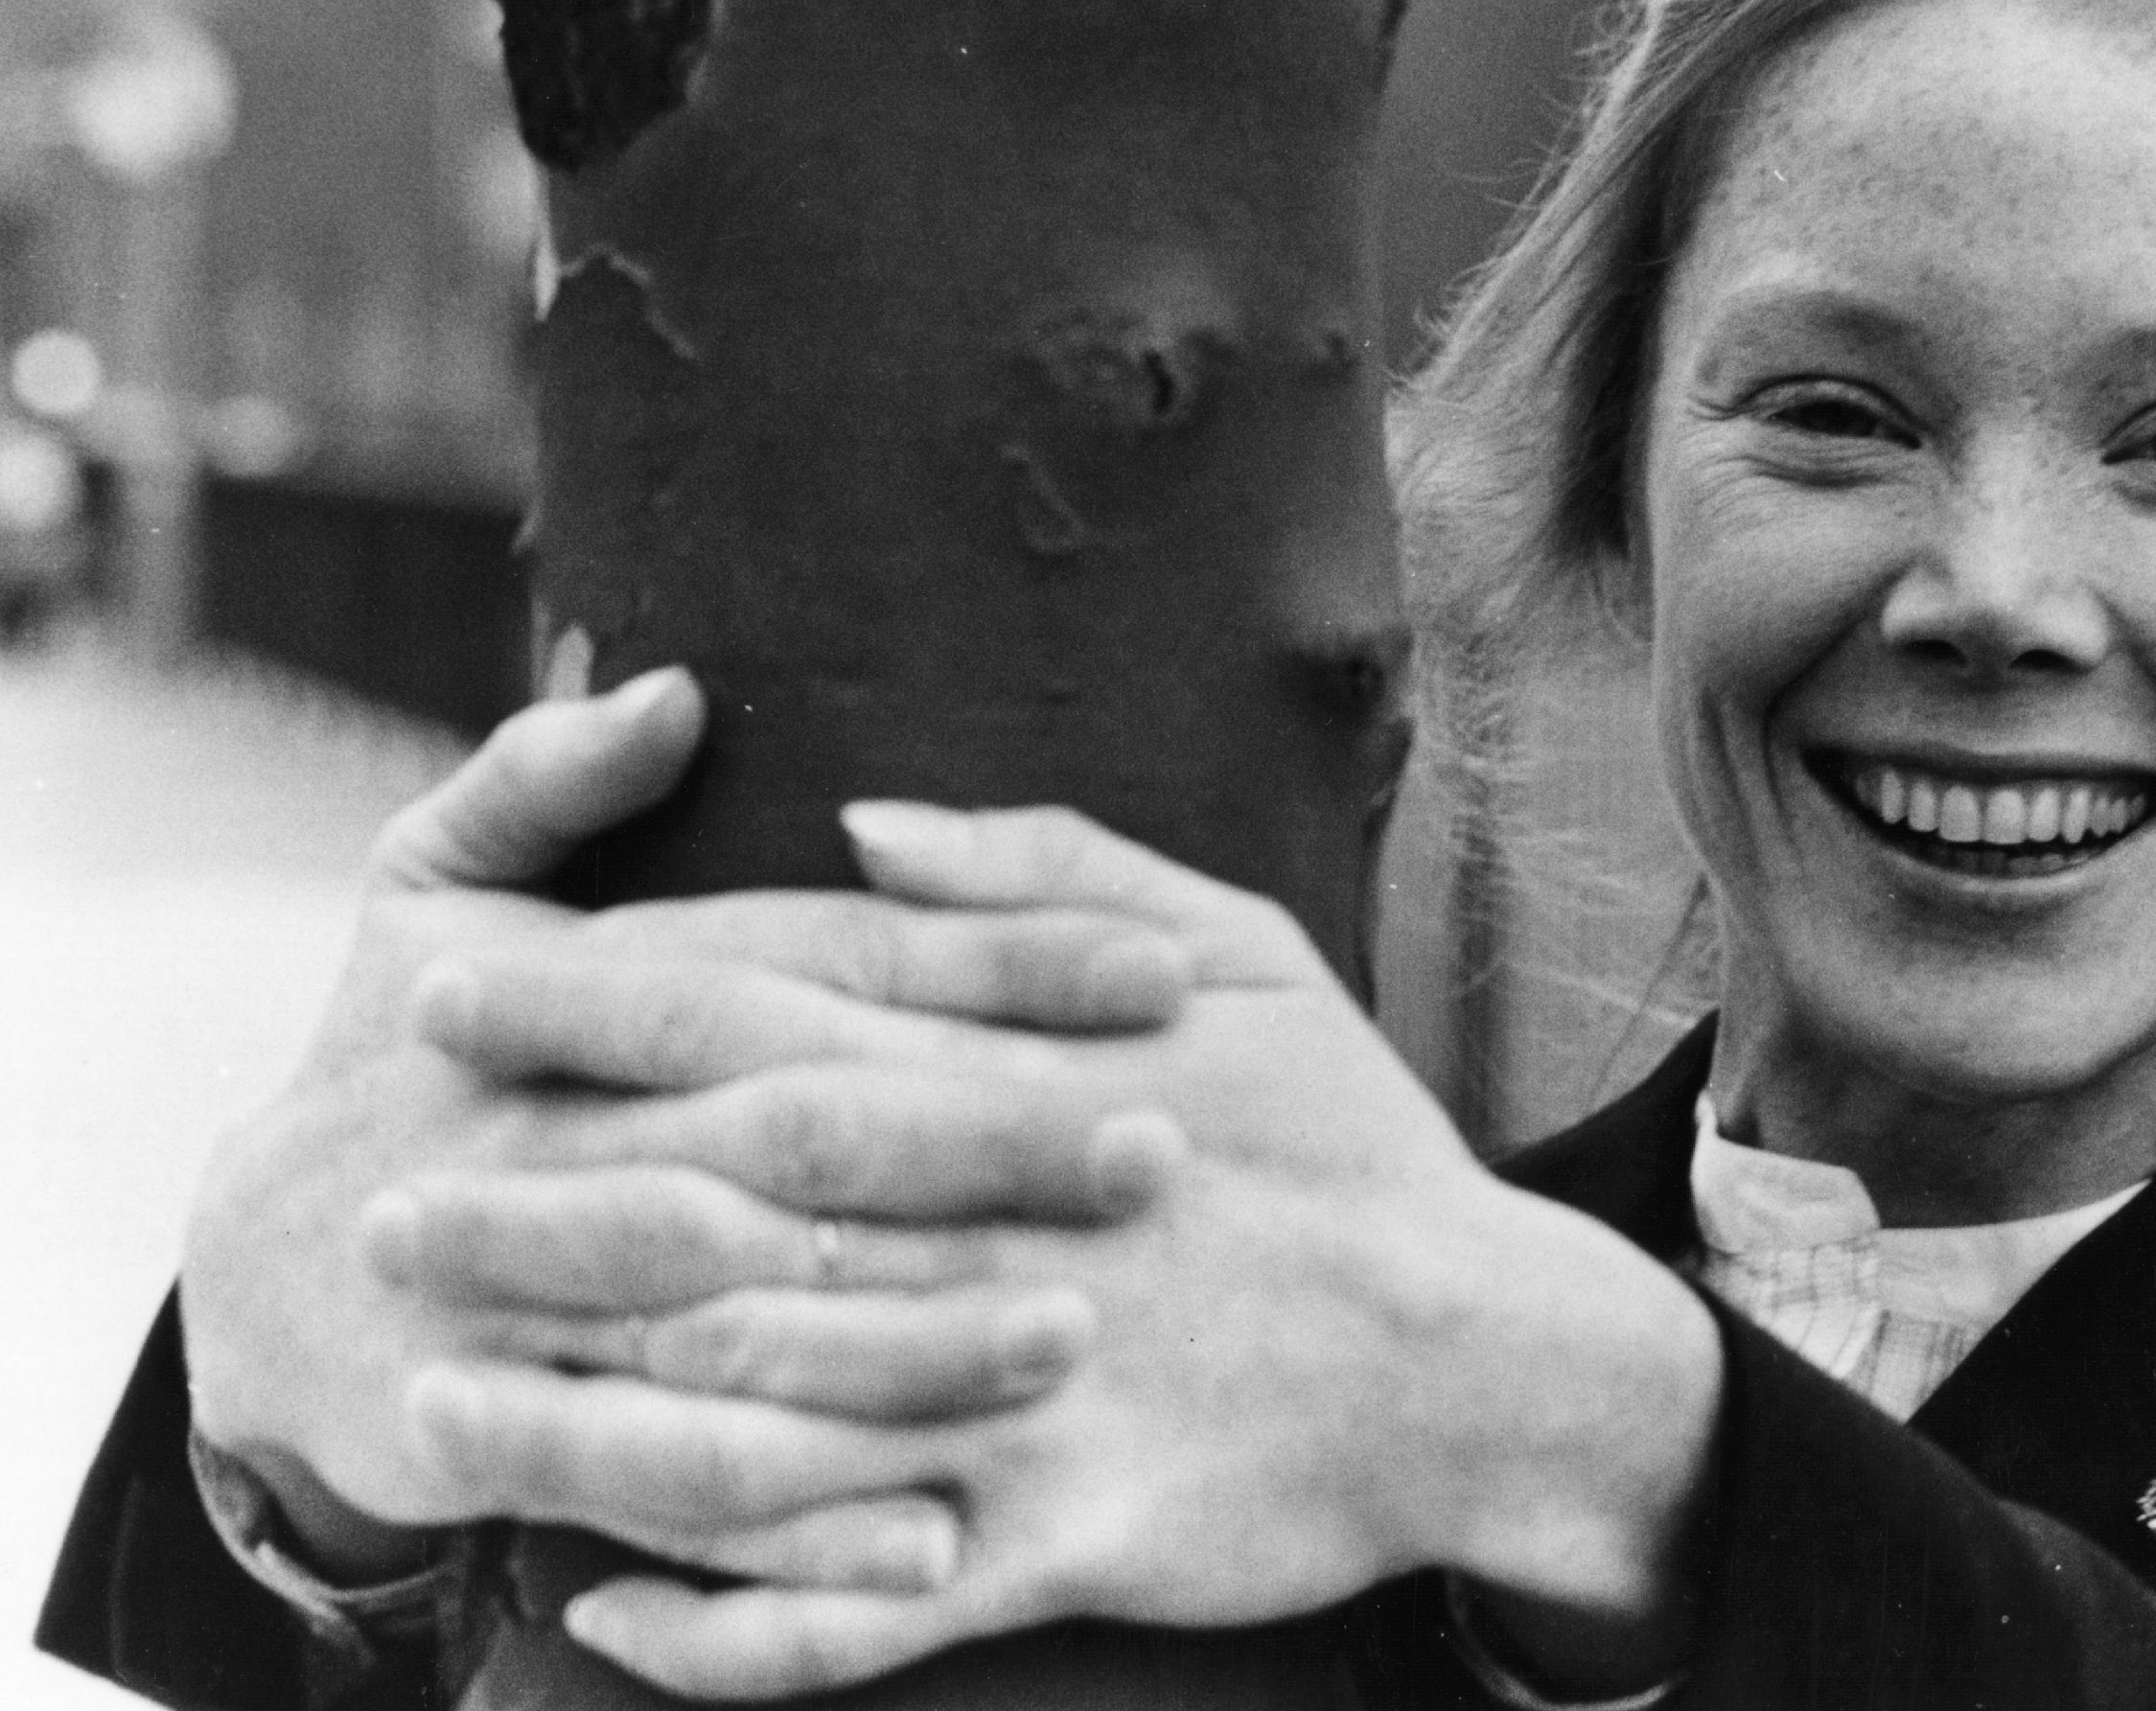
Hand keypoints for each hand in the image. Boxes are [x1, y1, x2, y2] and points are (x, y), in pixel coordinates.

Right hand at [178, 675, 1192, 1591]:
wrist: (259, 1276)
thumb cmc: (396, 1053)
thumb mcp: (426, 883)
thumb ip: (543, 774)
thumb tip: (668, 685)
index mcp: (593, 994)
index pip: (827, 963)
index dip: (998, 960)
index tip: (1165, 972)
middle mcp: (576, 1142)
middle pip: (805, 1134)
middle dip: (988, 1141)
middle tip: (1163, 1146)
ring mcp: (542, 1304)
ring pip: (748, 1323)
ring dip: (912, 1339)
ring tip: (1077, 1331)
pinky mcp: (522, 1443)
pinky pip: (672, 1493)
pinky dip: (800, 1527)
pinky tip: (938, 1538)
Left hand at [387, 805, 1727, 1699]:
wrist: (1489, 1358)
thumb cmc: (1357, 1142)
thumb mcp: (1245, 949)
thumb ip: (1051, 872)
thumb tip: (867, 825)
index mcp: (1025, 1087)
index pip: (771, 1032)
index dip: (597, 1014)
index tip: (449, 997)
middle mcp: (1000, 1239)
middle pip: (726, 1221)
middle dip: (539, 1210)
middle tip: (379, 1209)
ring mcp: (1022, 1405)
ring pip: (763, 1416)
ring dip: (583, 1416)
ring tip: (427, 1407)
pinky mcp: (1056, 1544)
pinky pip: (859, 1604)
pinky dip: (727, 1619)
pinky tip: (605, 1606)